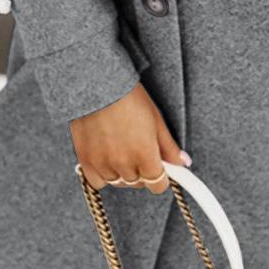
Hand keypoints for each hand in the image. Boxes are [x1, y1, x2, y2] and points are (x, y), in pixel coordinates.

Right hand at [70, 82, 190, 194]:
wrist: (97, 83)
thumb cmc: (129, 97)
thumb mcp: (156, 119)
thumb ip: (169, 147)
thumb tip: (183, 164)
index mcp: (145, 155)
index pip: (158, 185)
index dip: (161, 176)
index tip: (159, 167)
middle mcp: (124, 164)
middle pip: (138, 183)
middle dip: (142, 170)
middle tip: (139, 149)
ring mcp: (103, 164)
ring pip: (118, 182)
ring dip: (123, 172)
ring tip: (121, 148)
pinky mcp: (85, 161)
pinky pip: (98, 182)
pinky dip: (103, 174)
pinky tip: (106, 157)